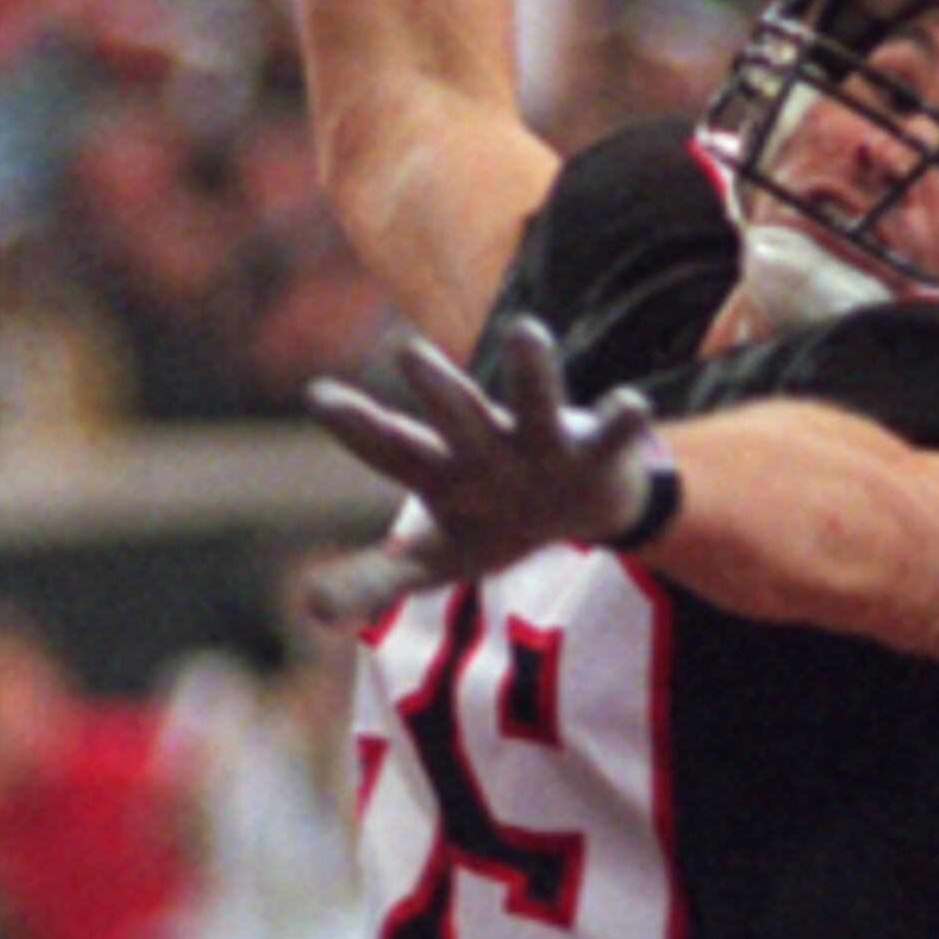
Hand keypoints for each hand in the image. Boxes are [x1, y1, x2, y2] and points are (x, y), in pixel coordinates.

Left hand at [302, 320, 675, 624]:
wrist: (575, 504)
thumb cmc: (492, 522)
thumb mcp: (432, 558)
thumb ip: (372, 579)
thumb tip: (307, 609)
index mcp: (440, 468)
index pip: (391, 448)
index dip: (359, 427)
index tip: (321, 397)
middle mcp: (486, 444)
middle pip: (458, 417)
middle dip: (437, 388)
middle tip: (408, 349)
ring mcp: (541, 444)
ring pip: (535, 404)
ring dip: (530, 373)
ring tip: (526, 330)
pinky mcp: (593, 454)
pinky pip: (610, 438)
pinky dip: (620, 422)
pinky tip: (630, 403)